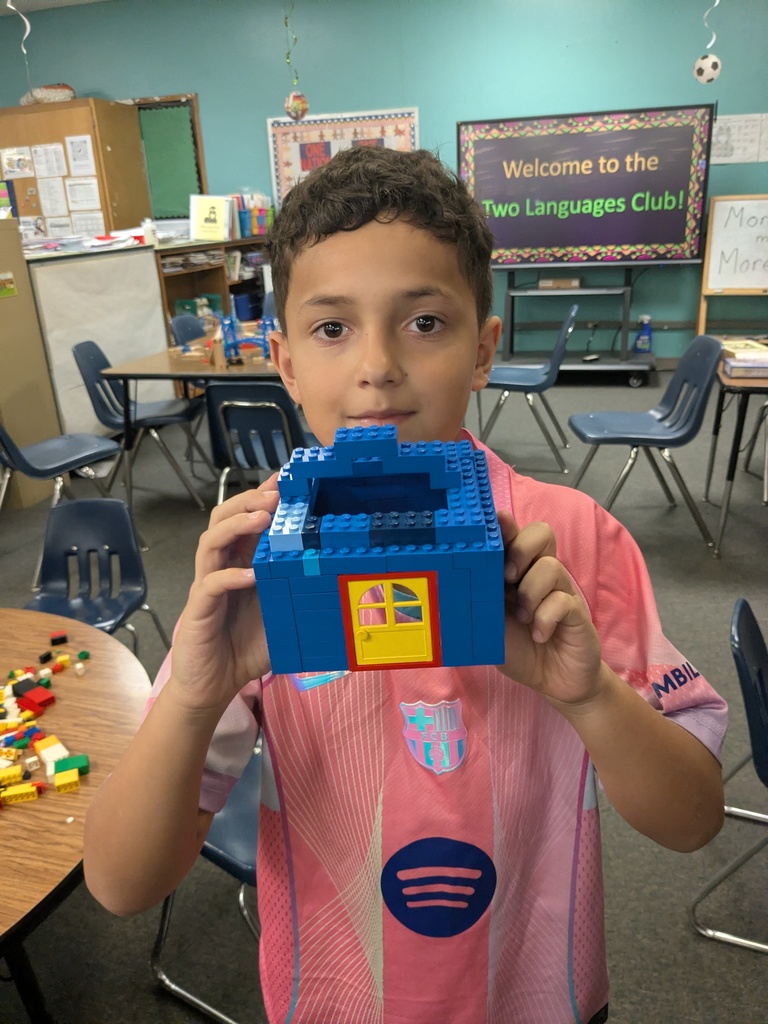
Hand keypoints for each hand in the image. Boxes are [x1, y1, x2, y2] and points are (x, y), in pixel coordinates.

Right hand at [167, 477, 279, 712]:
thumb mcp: (283, 615)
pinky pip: (210, 584)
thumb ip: (300, 593)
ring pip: (211, 541)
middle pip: (223, 518)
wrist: (214, 685)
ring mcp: (207, 585)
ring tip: (262, 517)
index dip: (262, 495)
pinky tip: (250, 574)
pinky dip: (229, 575)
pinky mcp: (198, 609)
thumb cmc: (247, 647)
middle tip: (275, 493)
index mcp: (241, 562)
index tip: (285, 476)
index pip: (248, 519)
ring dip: (237, 526)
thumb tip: (343, 580)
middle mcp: (221, 567)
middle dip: (248, 500)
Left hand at [497, 510, 602, 706]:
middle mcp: (539, 574)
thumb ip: (479, 601)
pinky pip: (563, 600)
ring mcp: (560, 590)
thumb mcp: (489, 626)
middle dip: (521, 548)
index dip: (505, 525)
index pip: (513, 534)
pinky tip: (540, 635)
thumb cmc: (518, 649)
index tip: (495, 522)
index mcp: (515, 572)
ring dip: (531, 593)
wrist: (553, 681)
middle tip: (507, 577)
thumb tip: (454, 583)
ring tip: (524, 619)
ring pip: (550, 566)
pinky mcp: (577, 612)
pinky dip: (546, 618)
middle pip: (541, 533)